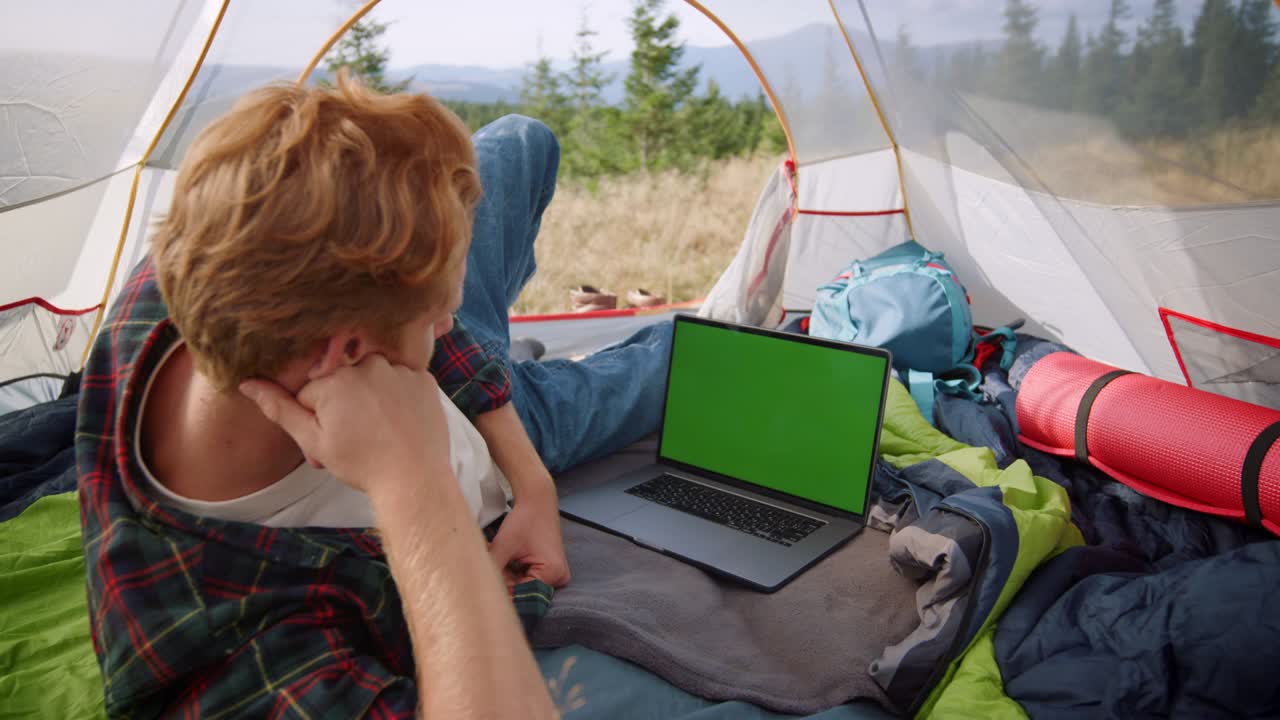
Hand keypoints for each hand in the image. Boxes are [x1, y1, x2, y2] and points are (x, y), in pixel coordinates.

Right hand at [239, 355, 450, 495]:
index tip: (332, 439)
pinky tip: (399, 422)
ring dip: (371, 399)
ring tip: (378, 432)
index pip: (311, 393)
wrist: (413, 478)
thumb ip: (280, 409)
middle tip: (355, 439)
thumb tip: (247, 383)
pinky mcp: (424, 378)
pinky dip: (399, 397)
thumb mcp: (313, 441)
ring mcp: (399, 370)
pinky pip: (401, 380)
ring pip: (372, 379)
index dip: (317, 419)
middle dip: (343, 406)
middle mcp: (367, 365)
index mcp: (334, 380)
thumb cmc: (361, 463)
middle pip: (342, 382)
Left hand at [489, 493, 570, 588]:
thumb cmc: (524, 519)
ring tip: (498, 559)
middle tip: (489, 568)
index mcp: (552, 573)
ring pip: (523, 584)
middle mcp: (558, 578)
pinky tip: (506, 559)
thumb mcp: (504, 547)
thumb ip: (493, 570)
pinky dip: (514, 571)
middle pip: (523, 590)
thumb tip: (481, 589)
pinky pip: (528, 578)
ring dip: (508, 576)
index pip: (521, 594)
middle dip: (504, 581)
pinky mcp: (551, 569)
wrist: (538, 501)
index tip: (484, 588)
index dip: (501, 592)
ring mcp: (556, 574)